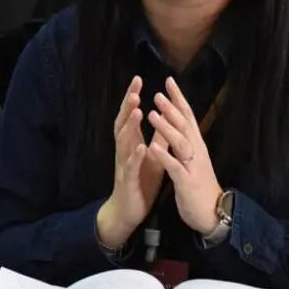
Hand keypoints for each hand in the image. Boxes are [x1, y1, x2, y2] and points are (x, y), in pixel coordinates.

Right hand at [96, 76, 168, 247]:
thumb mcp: (152, 155)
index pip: (131, 115)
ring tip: (138, 110)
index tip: (139, 79)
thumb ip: (157, 137)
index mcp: (132, 143)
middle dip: (129, 105)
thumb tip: (164, 116)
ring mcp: (124, 164)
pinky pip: (130, 166)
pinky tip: (141, 146)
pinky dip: (135, 155)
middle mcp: (125, 150)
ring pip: (124, 141)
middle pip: (123, 122)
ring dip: (131, 125)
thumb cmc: (140, 181)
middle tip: (135, 88)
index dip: (133, 97)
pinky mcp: (127, 180)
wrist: (128, 210)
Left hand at [147, 77, 221, 234]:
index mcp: (196, 145)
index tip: (169, 81)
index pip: (188, 116)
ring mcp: (192, 166)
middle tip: (158, 93)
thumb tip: (181, 122)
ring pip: (180, 143)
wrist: (213, 213)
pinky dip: (165, 157)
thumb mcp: (194, 159)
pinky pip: (175, 167)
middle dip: (171, 108)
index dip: (179, 99)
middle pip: (184, 125)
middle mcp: (196, 152)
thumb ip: (187, 141)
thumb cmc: (200, 185)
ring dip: (166, 128)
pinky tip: (154, 148)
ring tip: (152, 114)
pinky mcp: (187, 182)